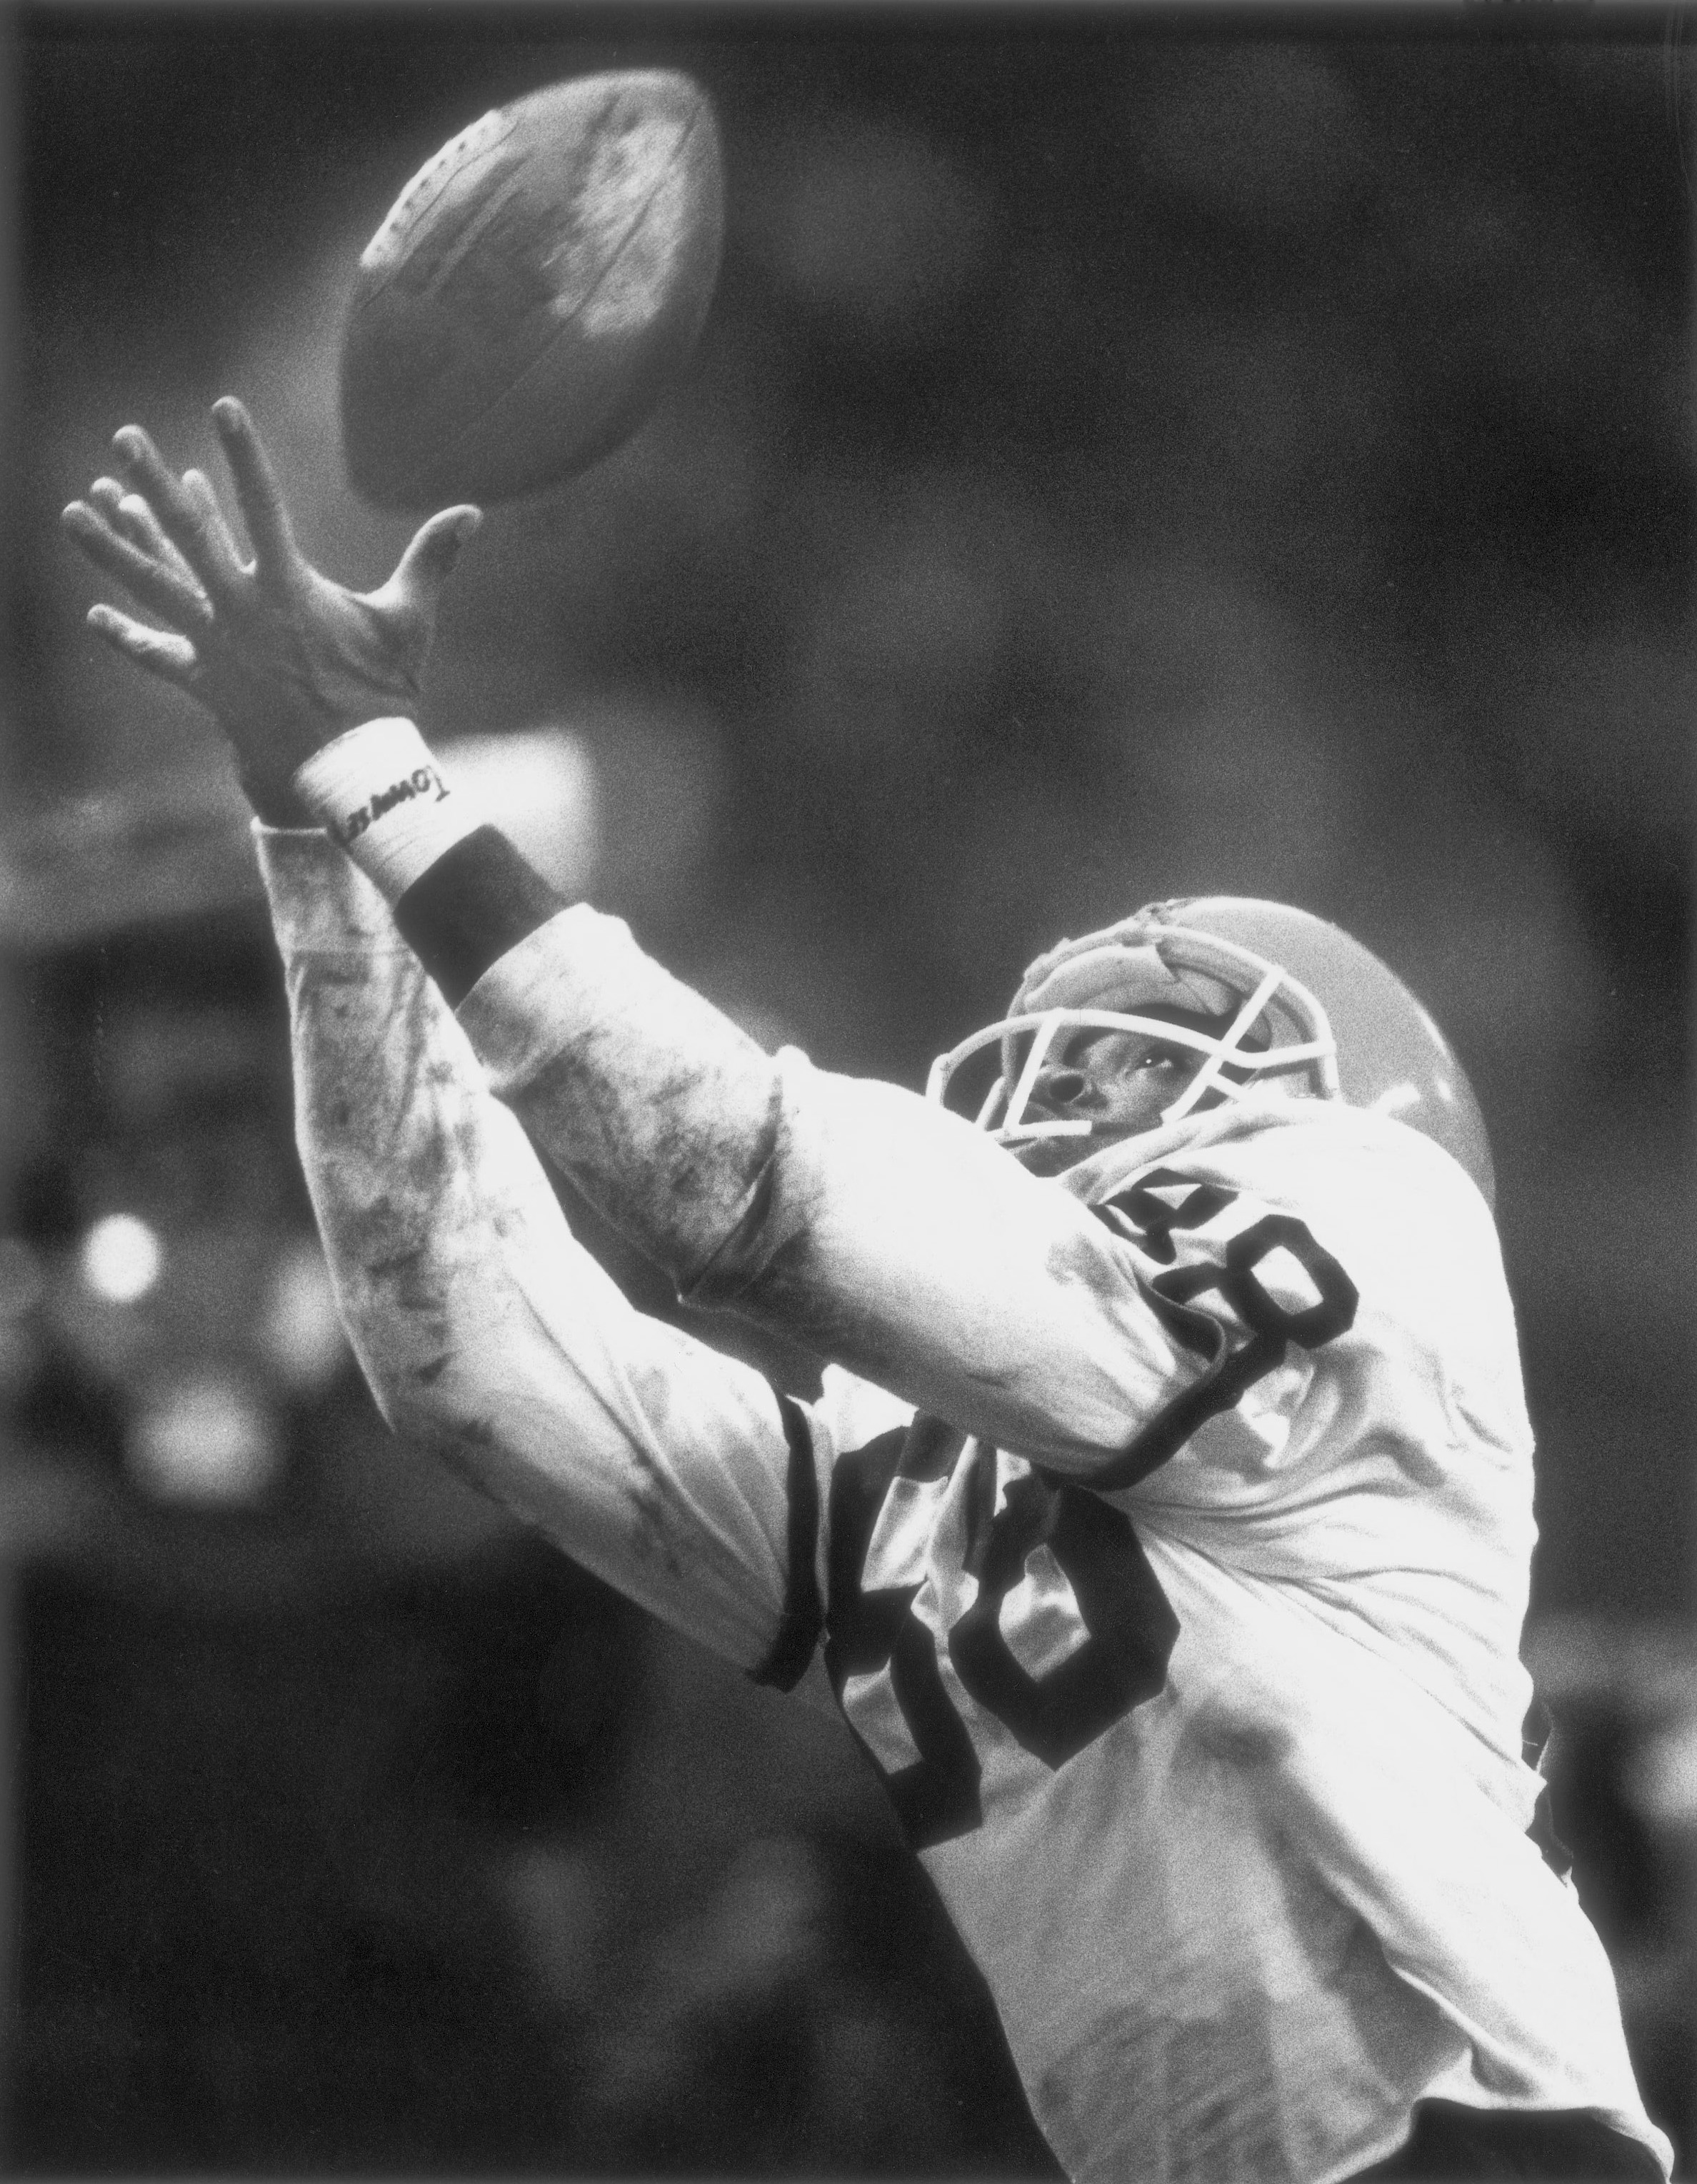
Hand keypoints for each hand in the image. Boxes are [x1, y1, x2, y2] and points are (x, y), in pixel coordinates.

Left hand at [62, 398, 481, 822]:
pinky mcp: (207, 685)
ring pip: (156, 587)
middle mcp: (244, 609)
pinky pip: (157, 658)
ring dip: (111, 548)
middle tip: (123, 439)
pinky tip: (94, 614)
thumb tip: (473, 511)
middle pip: (188, 534)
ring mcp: (218, 647)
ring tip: (73, 511)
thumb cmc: (385, 694)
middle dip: (152, 483)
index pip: (262, 503)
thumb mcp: (410, 620)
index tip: (223, 406)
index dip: (243, 454)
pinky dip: (126, 638)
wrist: (353, 770)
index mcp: (290, 586)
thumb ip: (432, 559)